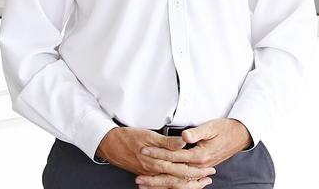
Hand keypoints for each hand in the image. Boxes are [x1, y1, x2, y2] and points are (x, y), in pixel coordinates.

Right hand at [97, 128, 213, 184]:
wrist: (109, 144)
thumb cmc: (129, 137)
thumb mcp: (149, 135)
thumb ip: (167, 141)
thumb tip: (183, 143)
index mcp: (158, 161)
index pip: (182, 169)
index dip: (197, 171)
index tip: (209, 169)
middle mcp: (155, 170)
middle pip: (179, 180)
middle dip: (195, 180)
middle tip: (209, 178)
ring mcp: (150, 174)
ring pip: (171, 184)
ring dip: (186, 184)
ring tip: (199, 184)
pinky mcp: (146, 174)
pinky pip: (162, 183)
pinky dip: (172, 185)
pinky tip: (178, 184)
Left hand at [138, 119, 251, 179]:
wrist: (240, 136)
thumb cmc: (225, 129)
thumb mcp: (211, 127)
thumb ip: (196, 133)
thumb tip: (183, 136)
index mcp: (200, 155)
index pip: (174, 156)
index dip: (158, 153)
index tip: (144, 151)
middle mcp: (199, 166)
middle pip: (173, 174)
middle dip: (154, 176)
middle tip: (138, 178)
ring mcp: (200, 170)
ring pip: (178, 181)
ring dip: (161, 184)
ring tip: (145, 185)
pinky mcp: (201, 170)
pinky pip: (184, 182)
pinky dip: (172, 185)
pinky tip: (161, 186)